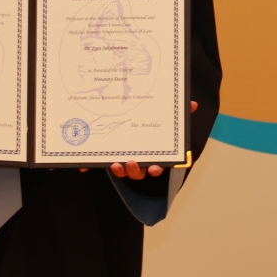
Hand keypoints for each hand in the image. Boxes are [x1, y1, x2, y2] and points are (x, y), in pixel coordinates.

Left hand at [79, 101, 197, 175]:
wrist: (121, 111)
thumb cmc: (147, 117)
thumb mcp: (162, 113)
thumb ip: (177, 111)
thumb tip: (193, 104)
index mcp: (151, 152)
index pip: (156, 164)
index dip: (156, 169)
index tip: (155, 168)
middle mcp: (136, 157)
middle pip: (137, 172)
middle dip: (135, 171)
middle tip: (132, 163)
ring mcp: (120, 156)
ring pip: (120, 170)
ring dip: (119, 170)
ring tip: (116, 163)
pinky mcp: (103, 153)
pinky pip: (97, 162)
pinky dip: (89, 166)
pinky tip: (83, 167)